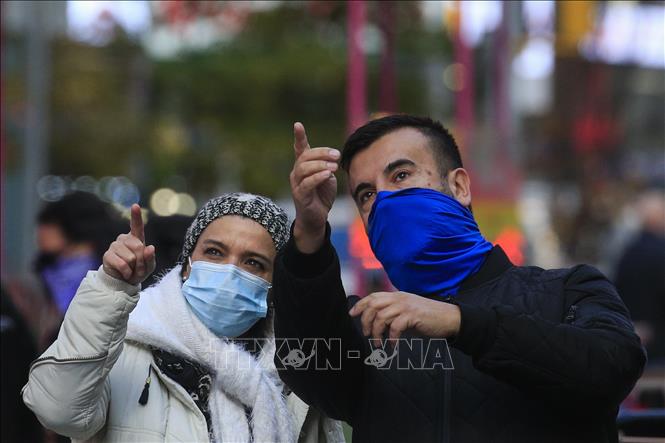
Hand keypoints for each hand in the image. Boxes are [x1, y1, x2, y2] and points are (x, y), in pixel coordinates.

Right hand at [102, 204, 155, 284]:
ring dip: (134, 268)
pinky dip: (127, 272)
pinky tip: (124, 273)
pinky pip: (122, 264)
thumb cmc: (138, 271)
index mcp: (136, 239)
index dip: (136, 216)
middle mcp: (124, 239)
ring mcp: (114, 246)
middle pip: (139, 247)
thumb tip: (150, 248)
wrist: (123, 283)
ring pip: (131, 257)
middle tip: (138, 267)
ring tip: (130, 269)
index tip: (135, 205)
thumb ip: (150, 258)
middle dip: (142, 261)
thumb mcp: (149, 267)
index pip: (137, 226)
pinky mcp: (107, 255)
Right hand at [289, 122, 338, 252]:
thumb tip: (330, 163)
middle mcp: (297, 173)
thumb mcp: (328, 178)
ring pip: (304, 168)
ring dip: (321, 165)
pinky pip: (307, 183)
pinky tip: (327, 175)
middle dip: (321, 153)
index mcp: (304, 166)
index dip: (299, 137)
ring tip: (334, 166)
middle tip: (337, 155)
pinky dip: (318, 177)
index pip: (300, 149)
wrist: (317, 218)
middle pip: (305, 156)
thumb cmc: (321, 196)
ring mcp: (296, 184)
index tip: (297, 125)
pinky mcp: (300, 195)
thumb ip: (327, 168)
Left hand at [349, 291, 460, 345]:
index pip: (373, 296)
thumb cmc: (428, 318)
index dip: (360, 304)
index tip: (352, 314)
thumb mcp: (407, 312)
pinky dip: (391, 338)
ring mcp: (406, 306)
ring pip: (381, 317)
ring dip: (377, 333)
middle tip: (367, 334)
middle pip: (373, 305)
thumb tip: (376, 324)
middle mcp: (400, 298)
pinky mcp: (413, 316)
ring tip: (379, 344)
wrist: (450, 318)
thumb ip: (393, 314)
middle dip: (365, 320)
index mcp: (397, 296)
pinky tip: (393, 346)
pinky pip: (395, 327)